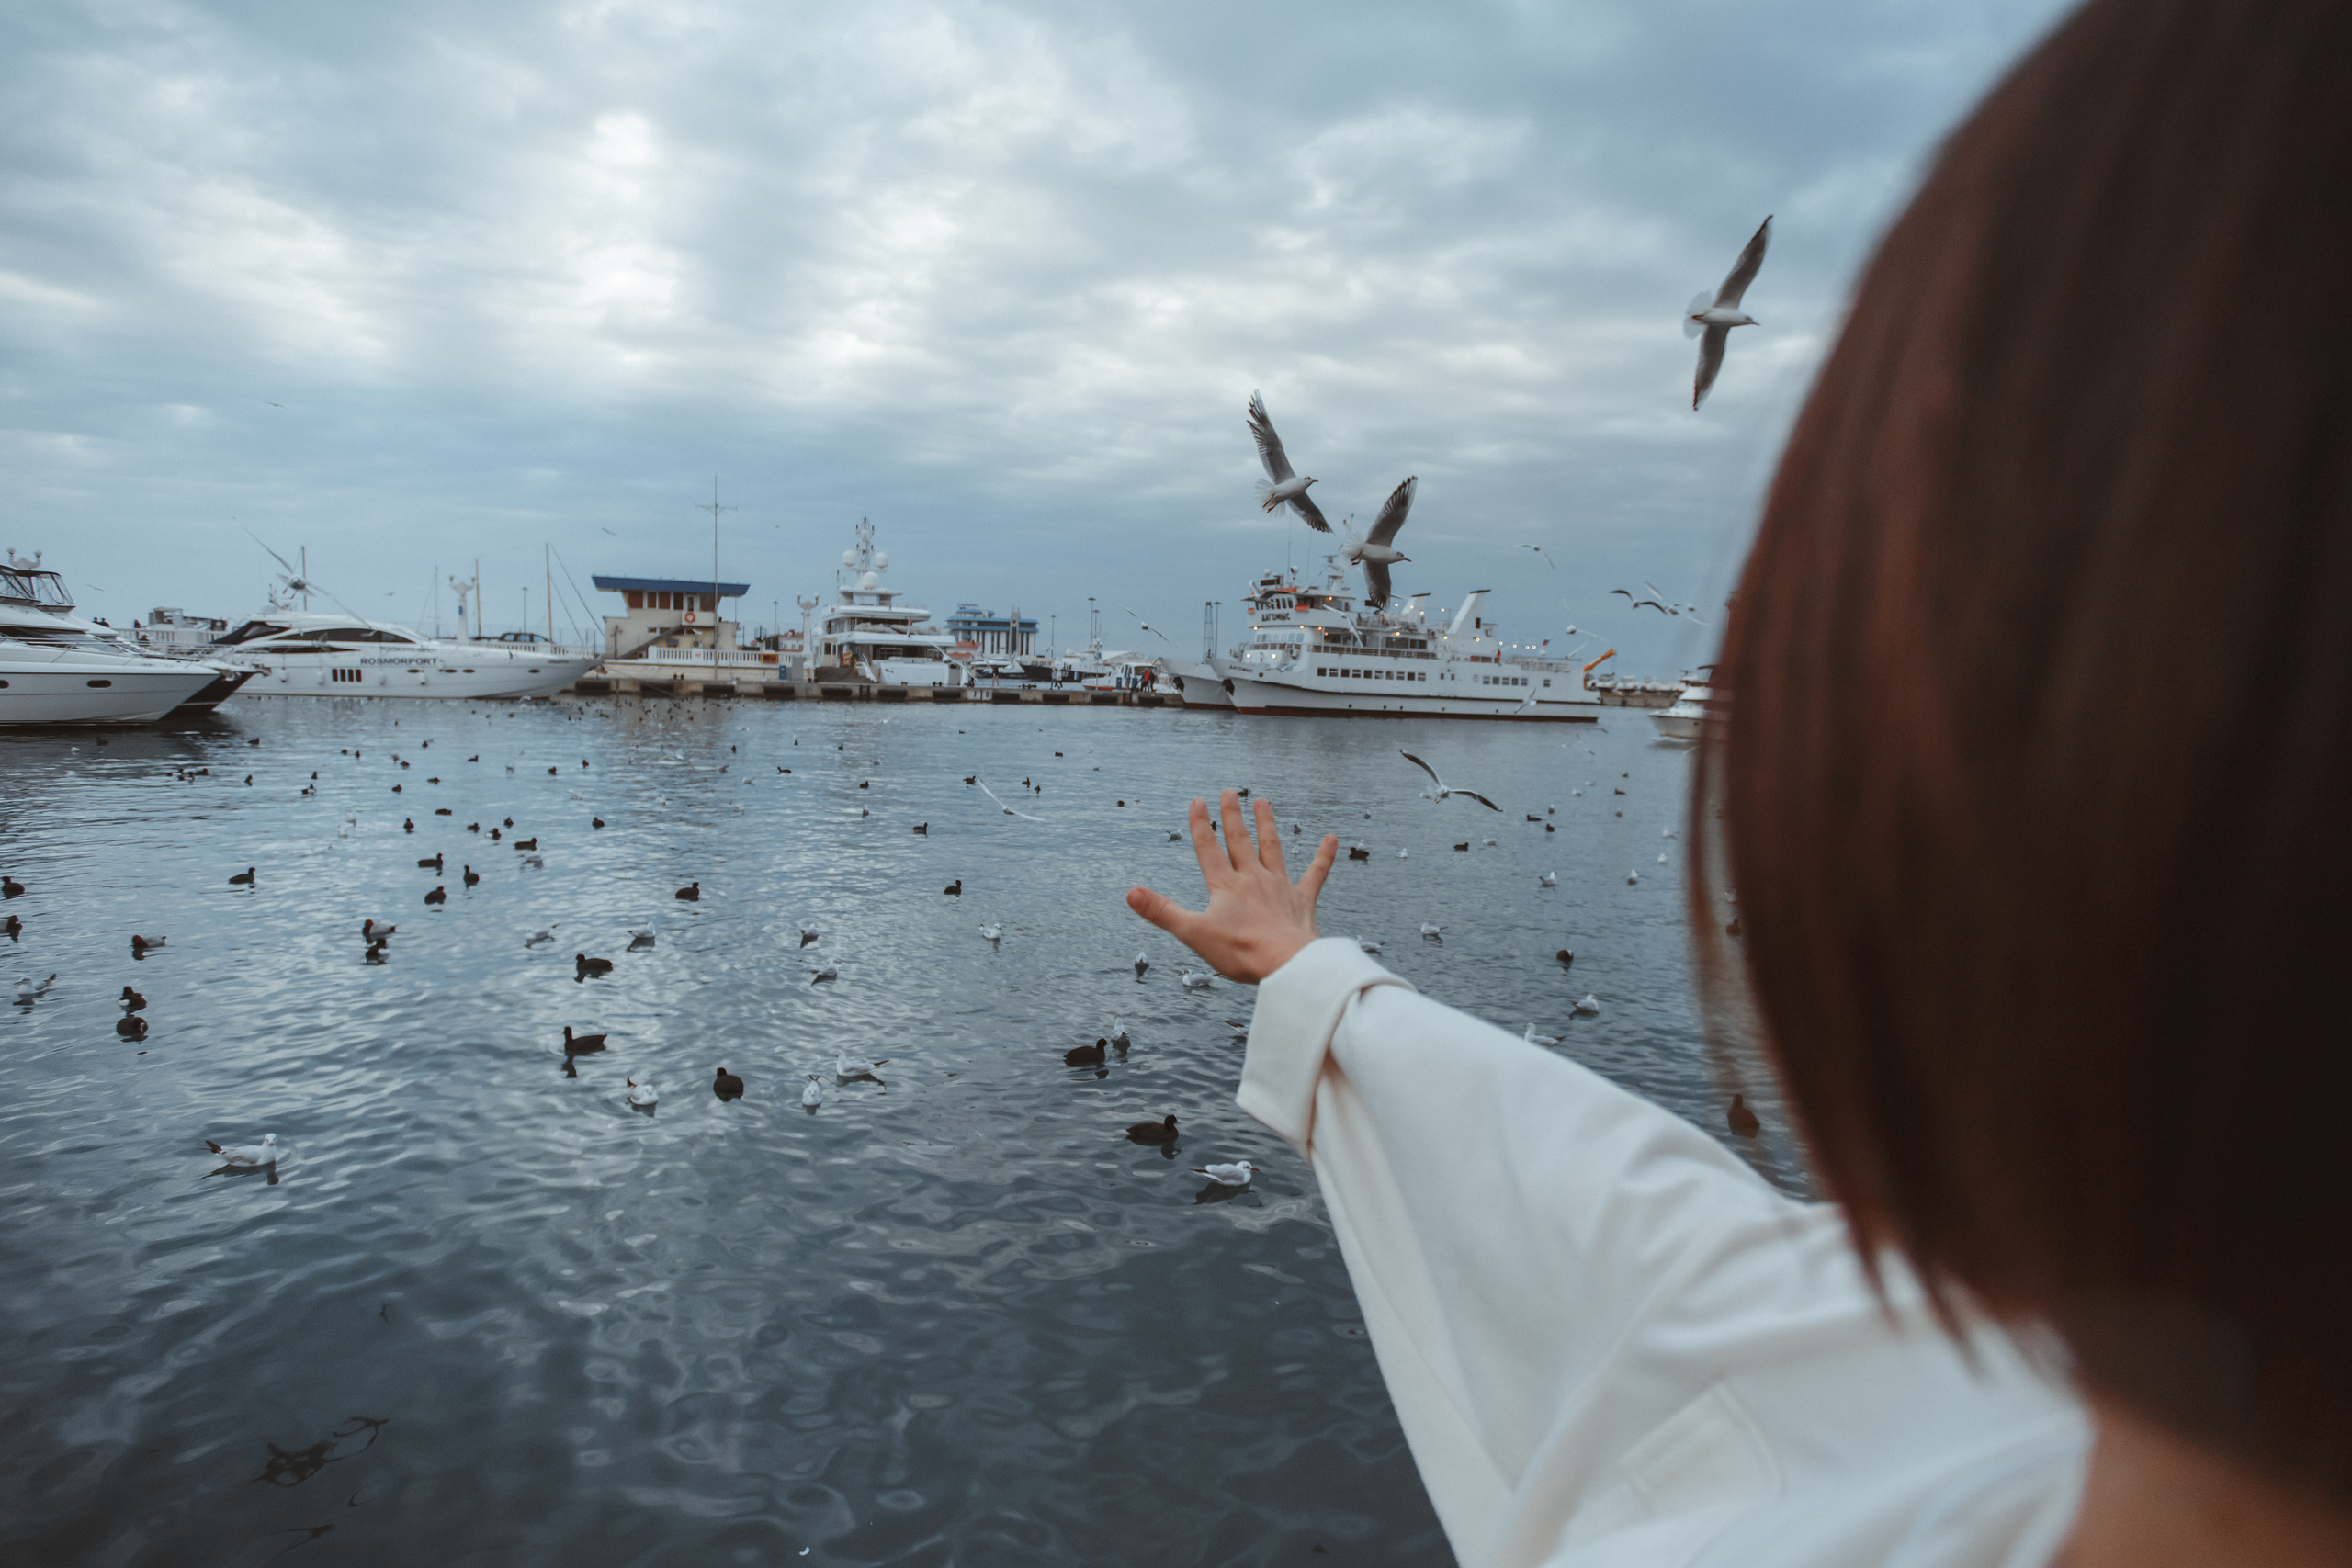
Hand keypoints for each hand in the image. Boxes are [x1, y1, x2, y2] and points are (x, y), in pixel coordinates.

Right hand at [1127, 790, 1337, 982]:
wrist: (1286, 964)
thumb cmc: (1240, 952)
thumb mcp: (1193, 933)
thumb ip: (1162, 911)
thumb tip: (1131, 893)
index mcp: (1225, 886)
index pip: (1208, 849)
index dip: (1201, 825)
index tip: (1197, 801)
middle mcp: (1252, 879)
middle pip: (1240, 841)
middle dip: (1233, 816)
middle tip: (1230, 792)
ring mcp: (1279, 887)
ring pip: (1272, 848)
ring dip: (1267, 825)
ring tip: (1264, 803)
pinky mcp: (1302, 901)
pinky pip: (1315, 874)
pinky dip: (1324, 856)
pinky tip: (1332, 839)